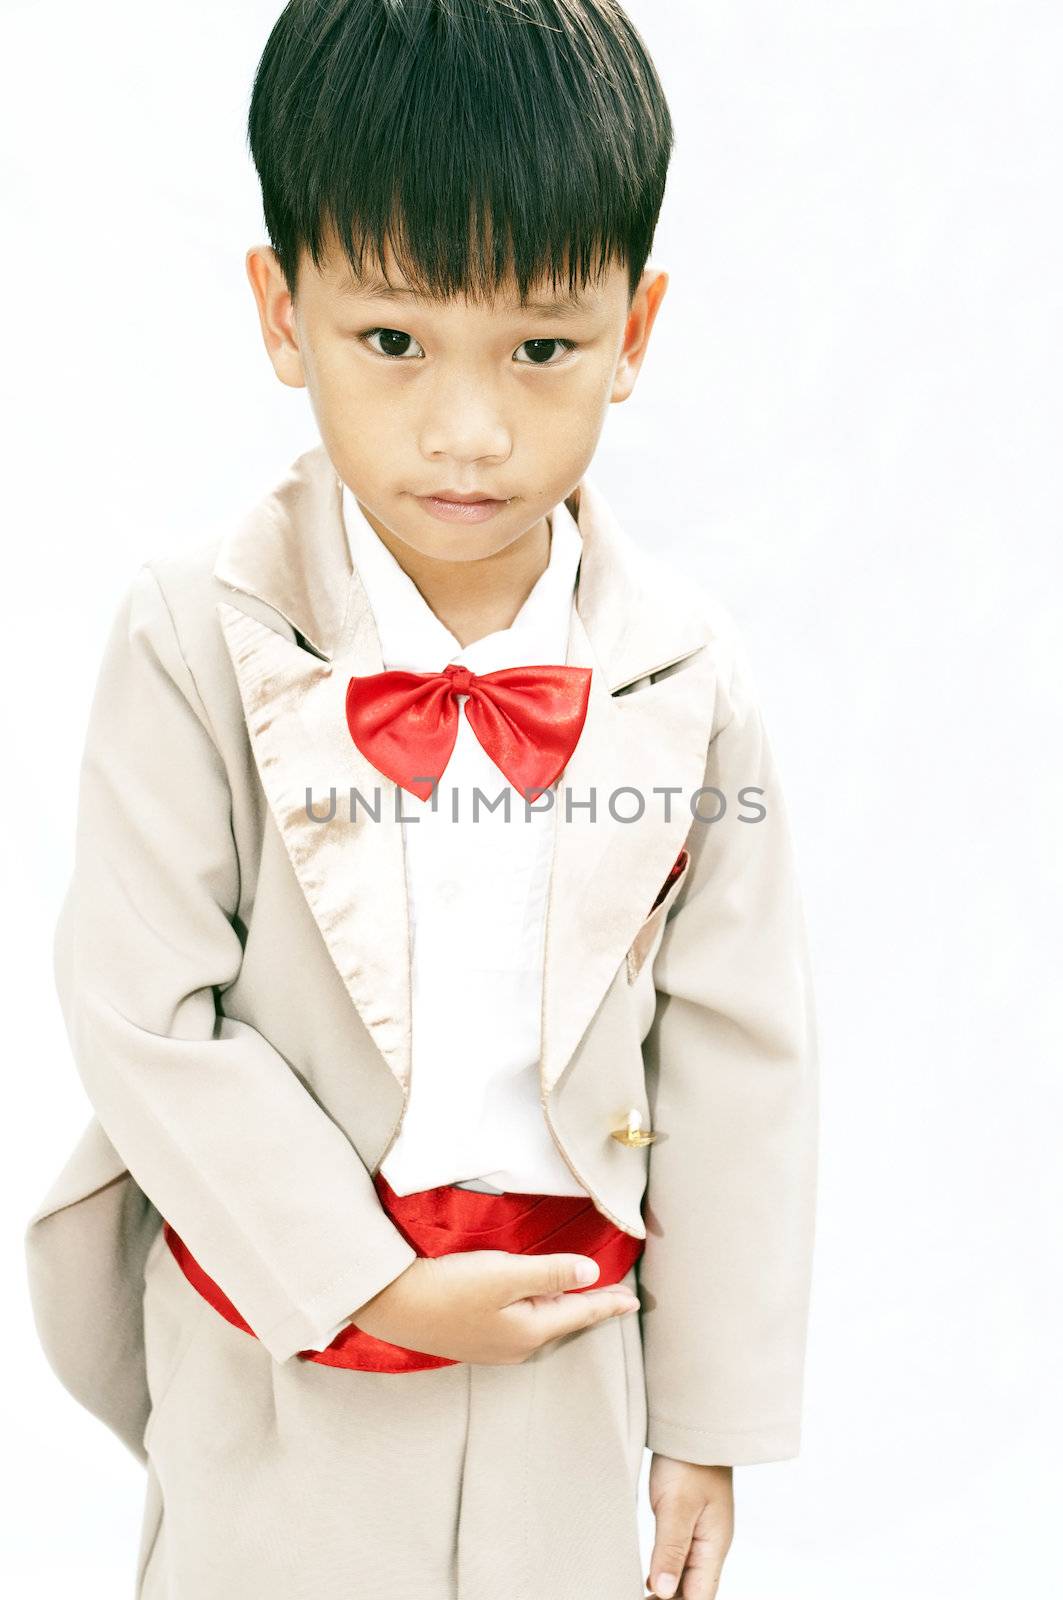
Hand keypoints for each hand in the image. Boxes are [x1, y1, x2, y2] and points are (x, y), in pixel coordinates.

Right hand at [349, 1250, 639, 1364]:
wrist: (390, 1303)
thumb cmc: (449, 1286)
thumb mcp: (505, 1274)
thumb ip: (551, 1273)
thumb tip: (591, 1273)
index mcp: (530, 1332)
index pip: (580, 1313)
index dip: (608, 1304)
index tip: (634, 1301)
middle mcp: (515, 1346)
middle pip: (563, 1321)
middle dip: (589, 1308)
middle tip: (615, 1297)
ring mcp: (492, 1346)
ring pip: (541, 1324)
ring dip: (563, 1308)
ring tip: (583, 1297)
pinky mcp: (472, 1337)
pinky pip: (520, 1323)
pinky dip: (538, 1309)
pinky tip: (535, 1301)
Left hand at [645, 1454, 733, 1597]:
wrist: (694, 1426)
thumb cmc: (689, 1462)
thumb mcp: (677, 1506)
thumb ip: (670, 1549)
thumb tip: (664, 1592)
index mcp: (713, 1546)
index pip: (700, 1596)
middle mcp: (710, 1545)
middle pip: (694, 1590)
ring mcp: (701, 1533)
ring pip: (686, 1575)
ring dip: (667, 1590)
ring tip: (640, 1594)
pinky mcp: (688, 1521)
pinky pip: (680, 1557)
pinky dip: (665, 1572)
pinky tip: (649, 1578)